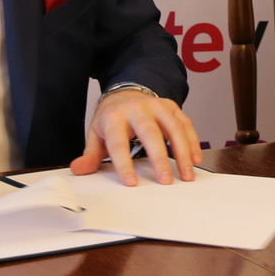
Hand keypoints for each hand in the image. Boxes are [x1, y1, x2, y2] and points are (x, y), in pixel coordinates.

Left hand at [70, 89, 201, 185]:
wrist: (126, 92)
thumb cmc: (111, 118)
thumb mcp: (96, 134)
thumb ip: (90, 154)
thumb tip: (79, 170)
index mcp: (114, 117)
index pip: (118, 142)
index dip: (124, 163)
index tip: (132, 183)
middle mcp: (137, 108)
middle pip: (150, 133)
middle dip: (159, 158)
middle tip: (165, 181)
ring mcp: (157, 105)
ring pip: (173, 128)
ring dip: (183, 152)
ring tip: (187, 175)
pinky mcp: (171, 106)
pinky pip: (185, 123)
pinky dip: (193, 142)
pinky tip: (195, 160)